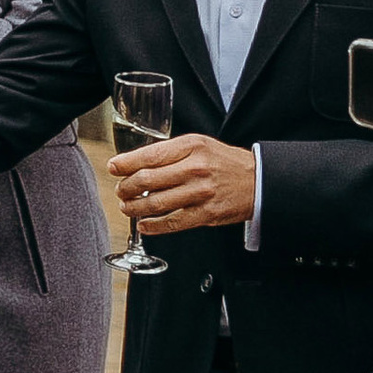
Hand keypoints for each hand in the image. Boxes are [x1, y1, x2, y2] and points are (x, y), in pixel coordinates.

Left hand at [108, 130, 256, 237]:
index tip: (113, 168)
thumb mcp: (199, 145)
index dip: (125, 164)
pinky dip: (152, 226)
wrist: (258, 180)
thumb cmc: (224, 162)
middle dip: (126, 187)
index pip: (149, 156)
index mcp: (191, 147)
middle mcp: (195, 168)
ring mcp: (200, 193)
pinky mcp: (205, 214)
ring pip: (155, 204)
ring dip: (134, 208)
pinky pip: (172, 223)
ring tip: (128, 207)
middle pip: (147, 180)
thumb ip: (170, 152)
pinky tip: (144, 225)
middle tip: (120, 190)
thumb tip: (134, 163)